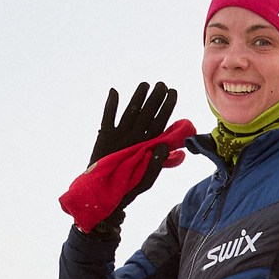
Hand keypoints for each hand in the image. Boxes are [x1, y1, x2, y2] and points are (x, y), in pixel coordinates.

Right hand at [63, 86, 195, 232]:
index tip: (173, 93)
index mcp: (147, 144)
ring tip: (144, 84)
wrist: (105, 193)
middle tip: (162, 84)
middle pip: (147, 114)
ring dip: (137, 98)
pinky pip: (108, 118)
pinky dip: (110, 105)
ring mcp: (120, 135)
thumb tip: (165, 146)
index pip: (160, 122)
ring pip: (130, 112)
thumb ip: (157, 164)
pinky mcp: (105, 136)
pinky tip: (114, 92)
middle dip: (155, 99)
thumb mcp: (147, 180)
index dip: (167, 108)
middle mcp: (135, 137)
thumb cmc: (129, 188)